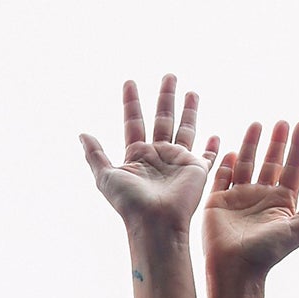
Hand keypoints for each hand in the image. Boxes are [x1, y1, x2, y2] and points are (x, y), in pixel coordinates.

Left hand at [81, 76, 220, 235]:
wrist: (155, 222)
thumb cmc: (130, 202)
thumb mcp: (106, 177)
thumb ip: (95, 155)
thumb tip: (82, 133)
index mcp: (136, 154)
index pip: (134, 121)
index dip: (131, 102)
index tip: (129, 81)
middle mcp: (158, 155)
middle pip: (162, 118)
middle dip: (165, 96)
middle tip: (169, 75)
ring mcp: (178, 161)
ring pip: (186, 129)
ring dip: (189, 110)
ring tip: (191, 91)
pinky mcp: (197, 170)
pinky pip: (208, 156)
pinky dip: (213, 147)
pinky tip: (216, 134)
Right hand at [201, 120, 298, 275]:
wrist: (235, 269)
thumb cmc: (268, 253)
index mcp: (282, 202)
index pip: (294, 167)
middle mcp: (262, 197)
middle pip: (272, 162)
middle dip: (278, 142)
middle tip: (282, 122)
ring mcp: (239, 198)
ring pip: (248, 164)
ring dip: (253, 144)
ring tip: (258, 124)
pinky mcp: (217, 201)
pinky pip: (222, 176)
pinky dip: (227, 163)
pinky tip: (233, 150)